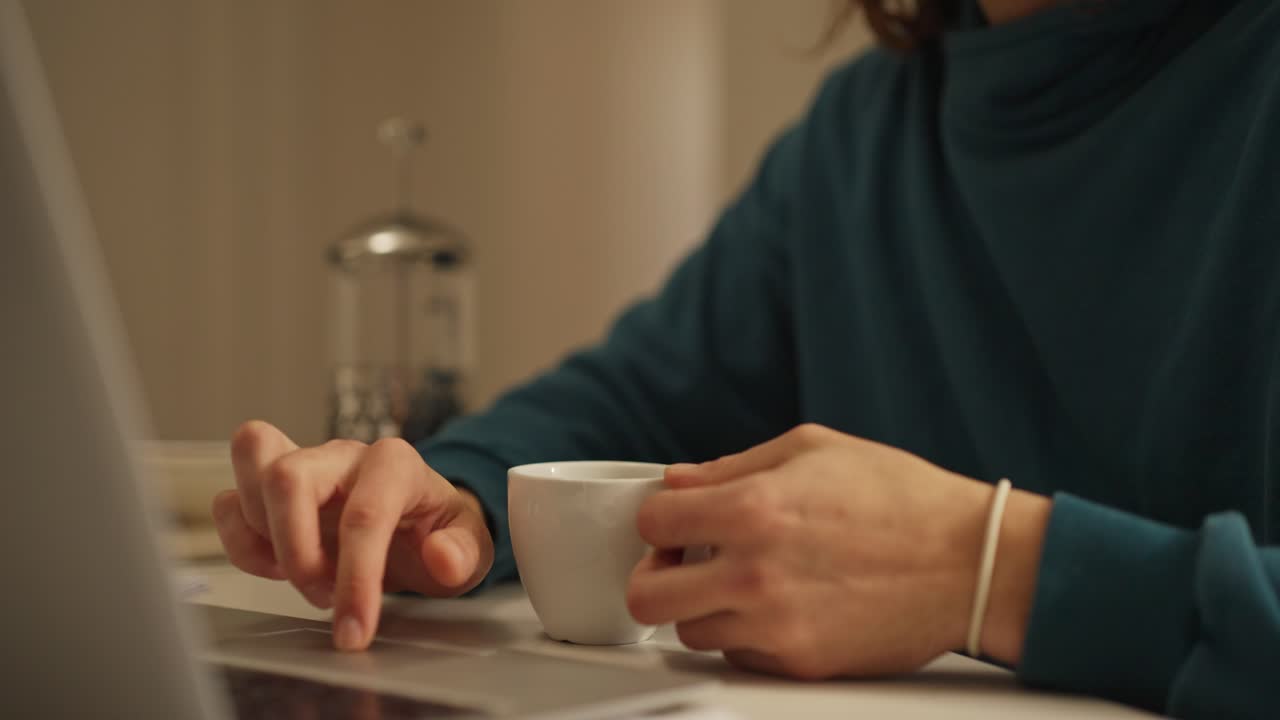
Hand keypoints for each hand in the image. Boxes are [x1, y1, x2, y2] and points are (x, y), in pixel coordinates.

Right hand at [210, 420, 493, 650]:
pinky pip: (231, 499)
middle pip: (288, 475)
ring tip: (298, 575)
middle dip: (295, 551)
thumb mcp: (472, 548)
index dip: (355, 577)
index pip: (365, 514)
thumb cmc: (439, 531)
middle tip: (321, 596)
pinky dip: (242, 541)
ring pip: (253, 461)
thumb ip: (463, 552)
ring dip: (261, 536)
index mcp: (396, 465)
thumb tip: (441, 556)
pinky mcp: (272, 488)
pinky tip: (277, 566)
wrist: (418, 523)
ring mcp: (305, 464)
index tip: (355, 628)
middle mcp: (344, 456)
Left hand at [626, 424, 1050, 678]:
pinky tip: (778, 606)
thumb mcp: (813, 448)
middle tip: (683, 564)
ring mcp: (775, 625)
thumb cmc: (901, 498)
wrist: (971, 563)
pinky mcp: (800, 663)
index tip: (678, 521)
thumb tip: (678, 481)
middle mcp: (753, 573)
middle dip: (657, 576)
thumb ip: (732, 466)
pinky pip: (739, 657)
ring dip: (704, 607)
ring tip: (742, 582)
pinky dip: (745, 635)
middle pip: (646, 595)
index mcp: (752, 509)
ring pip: (689, 632)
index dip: (661, 518)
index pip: (652, 522)